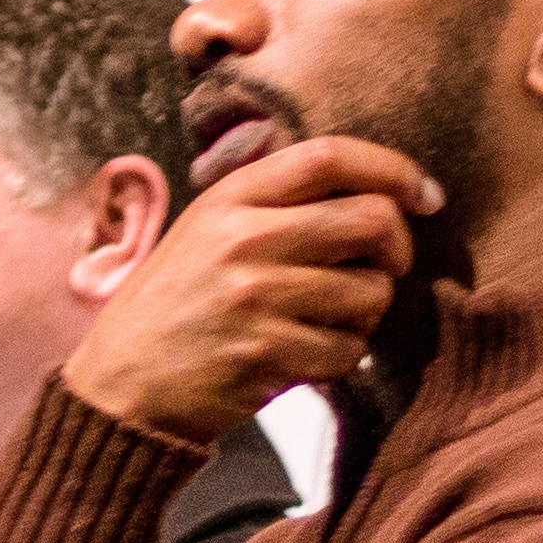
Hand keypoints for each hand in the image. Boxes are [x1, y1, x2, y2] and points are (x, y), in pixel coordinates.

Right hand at [59, 136, 441, 446]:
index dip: (393, 170)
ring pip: (371, 292)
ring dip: (367, 312)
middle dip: (397, 248)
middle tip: (386, 268)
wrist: (119, 385)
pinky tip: (307, 356)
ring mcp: (255, 297)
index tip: (424, 194)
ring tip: (330, 321)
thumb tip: (375, 190)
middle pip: (371, 220)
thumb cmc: (175, 306)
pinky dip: (343, 357)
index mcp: (230, 199)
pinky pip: (349, 349)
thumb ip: (272, 202)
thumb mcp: (206, 231)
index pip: (330, 157)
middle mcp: (243, 239)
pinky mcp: (265, 353)